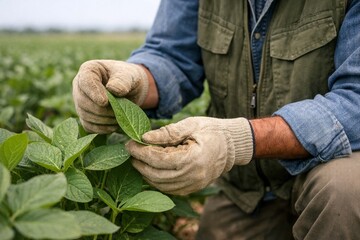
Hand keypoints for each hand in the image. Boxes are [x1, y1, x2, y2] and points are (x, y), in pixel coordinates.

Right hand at [72, 60, 148, 132]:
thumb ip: (122, 81)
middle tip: (119, 111)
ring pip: (85, 115)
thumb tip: (113, 90)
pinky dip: (102, 128)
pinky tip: (114, 125)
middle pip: (82, 101)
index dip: (94, 93)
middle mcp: (80, 86)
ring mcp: (80, 102)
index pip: (85, 82)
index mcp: (89, 70)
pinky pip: (89, 126)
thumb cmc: (129, 78)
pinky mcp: (85, 116)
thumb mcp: (129, 76)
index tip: (104, 102)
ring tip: (119, 117)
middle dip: (102, 110)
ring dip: (103, 120)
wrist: (131, 90)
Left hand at [126, 117, 253, 194]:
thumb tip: (144, 137)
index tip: (130, 143)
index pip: (159, 159)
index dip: (141, 152)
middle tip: (130, 151)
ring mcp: (194, 185)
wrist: (232, 145)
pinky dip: (156, 181)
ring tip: (137, 160)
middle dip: (139, 163)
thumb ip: (168, 132)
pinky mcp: (193, 188)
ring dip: (145, 174)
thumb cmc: (211, 130)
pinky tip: (150, 170)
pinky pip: (169, 189)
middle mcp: (194, 175)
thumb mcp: (190, 124)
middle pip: (157, 175)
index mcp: (194, 158)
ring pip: (161, 185)